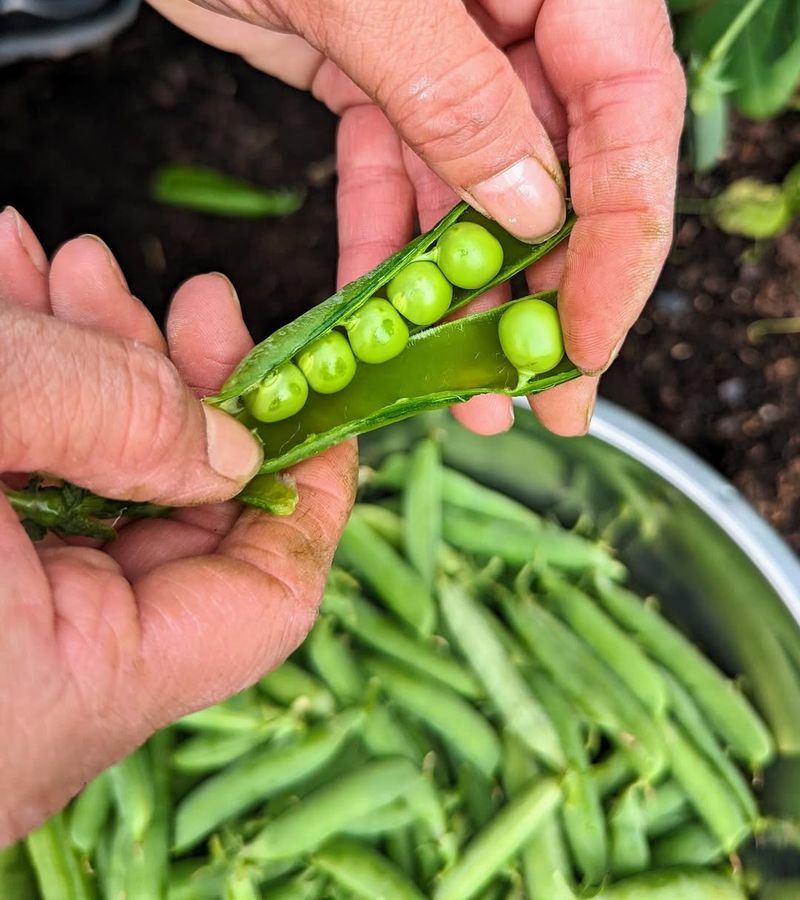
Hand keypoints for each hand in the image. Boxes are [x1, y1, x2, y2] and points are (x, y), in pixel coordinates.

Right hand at [0, 208, 355, 843]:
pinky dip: (25, 401)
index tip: (307, 382)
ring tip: (63, 271)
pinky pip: (21, 490)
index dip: (309, 481)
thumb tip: (227, 438)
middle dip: (179, 393)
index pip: (268, 595)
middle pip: (183, 525)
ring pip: (97, 494)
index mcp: (72, 683)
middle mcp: (43, 679)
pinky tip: (6, 305)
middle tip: (168, 293)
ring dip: (92, 375)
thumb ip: (102, 416)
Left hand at [149, 0, 685, 435]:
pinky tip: (384, 322)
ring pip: (480, 194)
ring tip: (459, 389)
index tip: (588, 344)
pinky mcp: (382, 80)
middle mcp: (521, 14)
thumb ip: (456, 98)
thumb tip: (534, 210)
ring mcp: (452, 51)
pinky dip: (388, 250)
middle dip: (549, 295)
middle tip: (537, 397)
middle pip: (567, 173)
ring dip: (467, 296)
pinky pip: (399, 179)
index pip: (631, 118)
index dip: (621, 245)